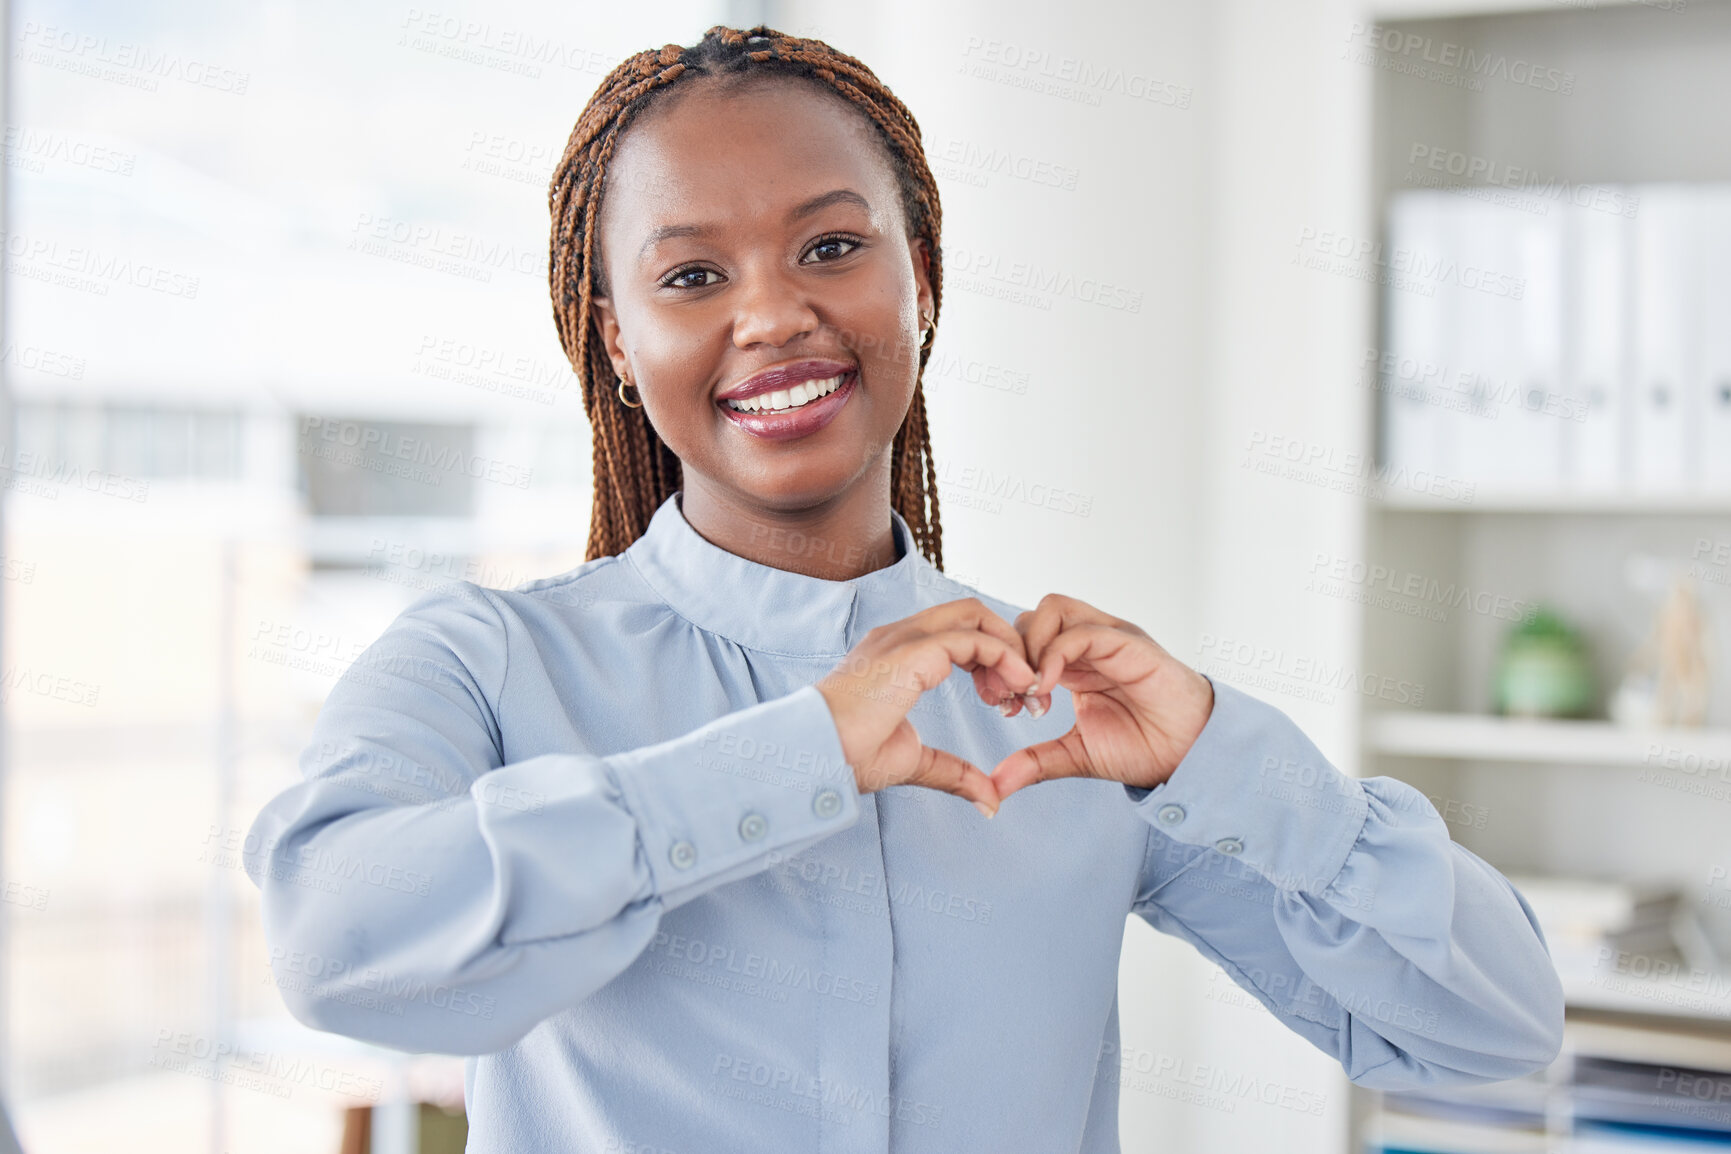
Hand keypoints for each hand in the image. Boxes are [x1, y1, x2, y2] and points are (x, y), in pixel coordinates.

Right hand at [817, 598, 1039, 817]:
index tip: (1007, 704)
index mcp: (897, 655)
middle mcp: (900, 636)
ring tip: (1025, 692)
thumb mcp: (913, 762)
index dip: (991, 661)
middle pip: (970, 613)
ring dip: (1011, 649)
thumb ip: (953, 772)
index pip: (956, 632)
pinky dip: (1005, 657)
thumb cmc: (847, 758)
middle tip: (1025, 693)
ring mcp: (905, 638)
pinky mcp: (913, 652)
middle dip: (1008, 645)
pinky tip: (1017, 687)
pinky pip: (975, 639)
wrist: (815, 756)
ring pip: (975, 616)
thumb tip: (990, 800)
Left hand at [990, 593, 1213, 804]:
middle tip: (1010, 696)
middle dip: (1010, 653)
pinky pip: (1082, 633)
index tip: (1002, 705)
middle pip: (1032, 617)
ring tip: (1030, 691)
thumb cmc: (1145, 747)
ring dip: (1030, 648)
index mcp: (1075, 663)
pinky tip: (1046, 689)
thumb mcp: (1076, 755)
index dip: (1004, 666)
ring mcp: (1109, 639)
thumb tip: (996, 783)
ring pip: (1052, 611)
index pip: (1024, 638)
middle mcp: (1090, 644)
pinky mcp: (1128, 643)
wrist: (1190, 756)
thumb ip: (1035, 762)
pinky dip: (1054, 655)